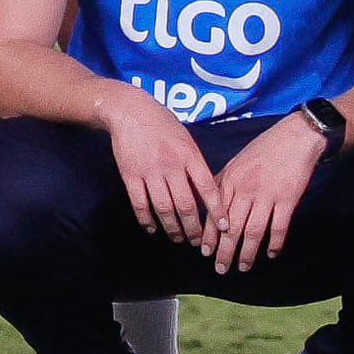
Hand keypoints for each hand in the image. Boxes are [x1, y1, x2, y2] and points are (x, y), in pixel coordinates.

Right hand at [103, 86, 219, 245]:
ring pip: (164, 209)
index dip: (217, 211)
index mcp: (189, 155)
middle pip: (185, 205)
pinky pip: (140, 204)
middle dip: (194, 228)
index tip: (224, 228)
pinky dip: (146, 220)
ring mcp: (150, 172)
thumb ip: (195, 165)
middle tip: (198, 242)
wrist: (130, 111)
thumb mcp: (186, 140)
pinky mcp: (130, 176)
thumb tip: (206, 195)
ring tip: (179, 239)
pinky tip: (152, 228)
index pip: (208, 188)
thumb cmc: (163, 125)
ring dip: (172, 229)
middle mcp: (171, 166)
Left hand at [200, 115, 324, 273]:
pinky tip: (271, 255)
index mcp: (230, 180)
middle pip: (231, 227)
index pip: (215, 214)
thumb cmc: (265, 149)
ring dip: (247, 252)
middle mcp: (245, 189)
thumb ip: (224, 183)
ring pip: (253, 231)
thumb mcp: (237, 162)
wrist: (295, 137)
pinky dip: (274, 243)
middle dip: (225, 251)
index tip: (205, 252)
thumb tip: (212, 206)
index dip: (210, 235)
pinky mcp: (287, 199)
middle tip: (220, 269)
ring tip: (242, 267)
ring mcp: (266, 195)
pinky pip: (278, 227)